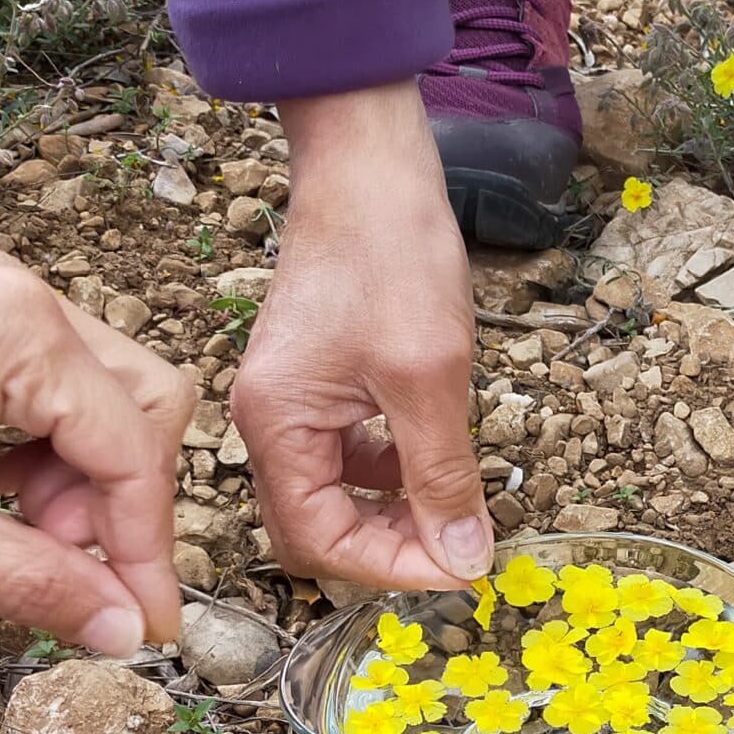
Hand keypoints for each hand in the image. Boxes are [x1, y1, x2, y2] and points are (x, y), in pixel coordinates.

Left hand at [0, 250, 194, 652]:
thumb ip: (30, 579)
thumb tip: (116, 629)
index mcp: (22, 332)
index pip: (134, 452)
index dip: (145, 550)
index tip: (140, 627)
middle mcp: (25, 303)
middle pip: (141, 411)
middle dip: (116, 504)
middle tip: (62, 568)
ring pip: (97, 404)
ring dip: (77, 484)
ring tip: (12, 535)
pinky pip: (45, 393)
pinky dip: (39, 456)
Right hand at [233, 83, 491, 590]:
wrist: (371, 166)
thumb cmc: (391, 255)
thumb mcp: (430, 378)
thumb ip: (442, 477)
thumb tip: (466, 558)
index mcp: (276, 424)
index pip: (318, 540)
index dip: (390, 567)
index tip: (460, 565)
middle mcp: (268, 420)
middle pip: (318, 525)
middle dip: (390, 546)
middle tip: (463, 546)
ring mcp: (288, 398)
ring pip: (334, 492)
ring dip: (393, 510)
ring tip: (456, 504)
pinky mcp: (314, 379)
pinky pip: (344, 452)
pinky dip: (389, 469)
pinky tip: (434, 455)